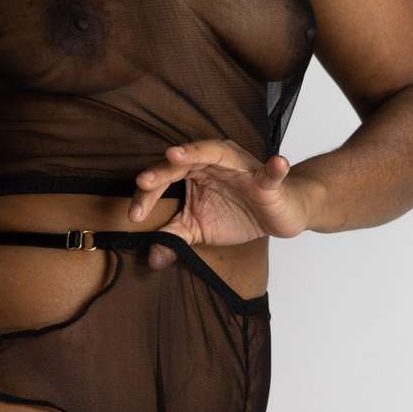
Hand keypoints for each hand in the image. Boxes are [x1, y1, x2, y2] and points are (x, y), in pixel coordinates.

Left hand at [128, 137, 315, 267]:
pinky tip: (277, 163)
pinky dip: (274, 168)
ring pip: (216, 154)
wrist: (278, 215)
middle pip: (182, 162)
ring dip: (196, 153)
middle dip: (162, 172)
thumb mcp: (200, 229)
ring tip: (176, 155)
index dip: (147, 195)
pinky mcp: (266, 180)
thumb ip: (175, 238)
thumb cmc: (240, 214)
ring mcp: (241, 168)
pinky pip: (270, 173)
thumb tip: (152, 258)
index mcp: (196, 172)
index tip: (134, 215)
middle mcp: (214, 162)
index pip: (165, 178)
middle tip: (143, 182)